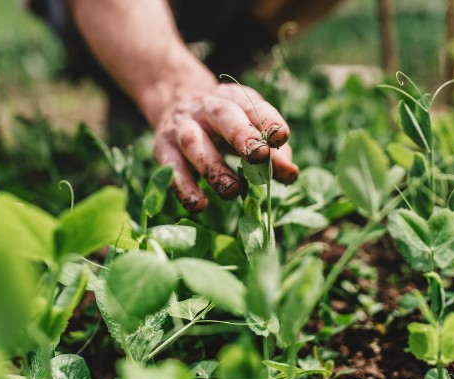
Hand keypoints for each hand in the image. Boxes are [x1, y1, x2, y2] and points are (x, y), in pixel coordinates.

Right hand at [153, 83, 298, 212]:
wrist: (175, 103)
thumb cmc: (225, 124)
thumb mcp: (250, 128)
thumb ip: (273, 152)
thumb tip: (290, 174)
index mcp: (235, 99)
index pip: (254, 107)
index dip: (268, 121)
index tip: (281, 137)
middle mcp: (207, 108)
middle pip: (224, 117)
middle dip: (241, 135)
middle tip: (259, 156)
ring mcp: (182, 126)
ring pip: (195, 143)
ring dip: (213, 167)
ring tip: (232, 191)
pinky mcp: (163, 147)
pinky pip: (171, 167)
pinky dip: (184, 187)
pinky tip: (199, 204)